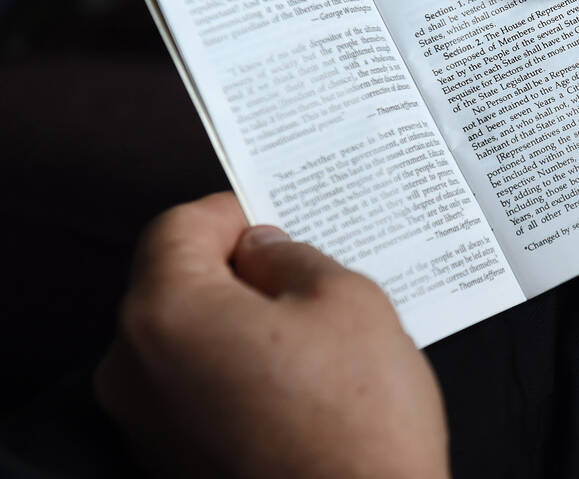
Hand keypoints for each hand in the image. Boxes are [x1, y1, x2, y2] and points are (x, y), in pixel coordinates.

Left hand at [95, 193, 448, 478]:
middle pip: (172, 283)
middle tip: (300, 272)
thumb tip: (265, 251)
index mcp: (168, 314)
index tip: (268, 217)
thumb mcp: (346, 298)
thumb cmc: (356, 423)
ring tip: (309, 331)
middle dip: (233, 269)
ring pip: (183, 337)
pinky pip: (191, 387)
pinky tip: (294, 378)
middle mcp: (134, 370)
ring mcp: (147, 423)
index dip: (230, 212)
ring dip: (234, 320)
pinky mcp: (170, 460)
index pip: (177, 227)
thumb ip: (292, 257)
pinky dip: (232, 369)